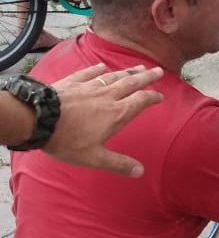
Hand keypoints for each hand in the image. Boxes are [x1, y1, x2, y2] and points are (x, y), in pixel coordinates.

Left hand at [45, 64, 163, 176]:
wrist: (38, 119)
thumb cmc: (67, 141)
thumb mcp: (94, 158)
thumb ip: (117, 163)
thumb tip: (140, 172)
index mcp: (116, 113)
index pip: (140, 101)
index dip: (152, 98)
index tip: (161, 96)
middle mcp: (107, 96)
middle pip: (131, 83)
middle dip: (146, 77)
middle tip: (158, 71)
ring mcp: (90, 87)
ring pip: (114, 76)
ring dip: (128, 72)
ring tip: (138, 67)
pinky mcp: (73, 82)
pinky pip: (89, 73)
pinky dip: (98, 69)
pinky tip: (102, 66)